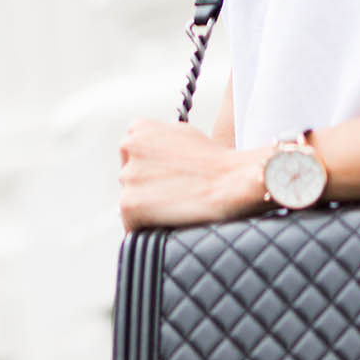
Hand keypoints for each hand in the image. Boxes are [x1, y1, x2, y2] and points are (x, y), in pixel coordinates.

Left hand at [118, 120, 263, 230]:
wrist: (232, 181)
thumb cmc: (216, 163)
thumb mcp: (184, 136)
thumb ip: (159, 144)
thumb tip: (149, 160)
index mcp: (139, 129)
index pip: (132, 159)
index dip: (152, 176)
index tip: (171, 183)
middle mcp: (128, 146)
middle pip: (130, 181)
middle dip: (149, 192)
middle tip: (178, 199)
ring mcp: (128, 176)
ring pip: (131, 203)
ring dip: (149, 212)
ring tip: (178, 210)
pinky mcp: (129, 204)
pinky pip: (131, 225)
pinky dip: (147, 231)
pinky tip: (169, 226)